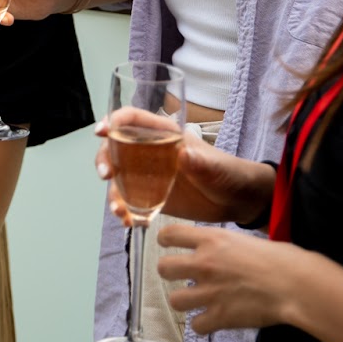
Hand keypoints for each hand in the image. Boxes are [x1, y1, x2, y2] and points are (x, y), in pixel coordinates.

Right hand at [94, 112, 273, 225]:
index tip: (103, 131)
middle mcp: (150, 153)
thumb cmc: (230, 174)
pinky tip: (130, 222)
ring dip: (112, 193)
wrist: (239, 202)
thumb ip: (201, 162)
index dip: (114, 121)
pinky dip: (125, 212)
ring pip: (118, 178)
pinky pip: (129, 202)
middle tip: (106, 175)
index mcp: (164, 135)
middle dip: (104, 159)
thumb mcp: (218, 167)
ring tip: (119, 211)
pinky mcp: (151, 198)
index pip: (133, 120)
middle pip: (115, 148)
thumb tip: (184, 154)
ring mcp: (148, 176)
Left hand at [158, 224, 312, 333]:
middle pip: (164, 268)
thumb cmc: (285, 260)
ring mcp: (210, 291)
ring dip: (185, 301)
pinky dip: (203, 325)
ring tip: (198, 301)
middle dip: (170, 273)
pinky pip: (196, 326)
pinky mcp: (220, 316)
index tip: (168, 244)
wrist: (299, 287)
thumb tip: (228, 252)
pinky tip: (214, 320)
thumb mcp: (250, 241)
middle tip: (183, 277)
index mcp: (213, 239)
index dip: (165, 240)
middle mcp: (204, 264)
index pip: (170, 233)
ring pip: (174, 300)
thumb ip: (229, 246)